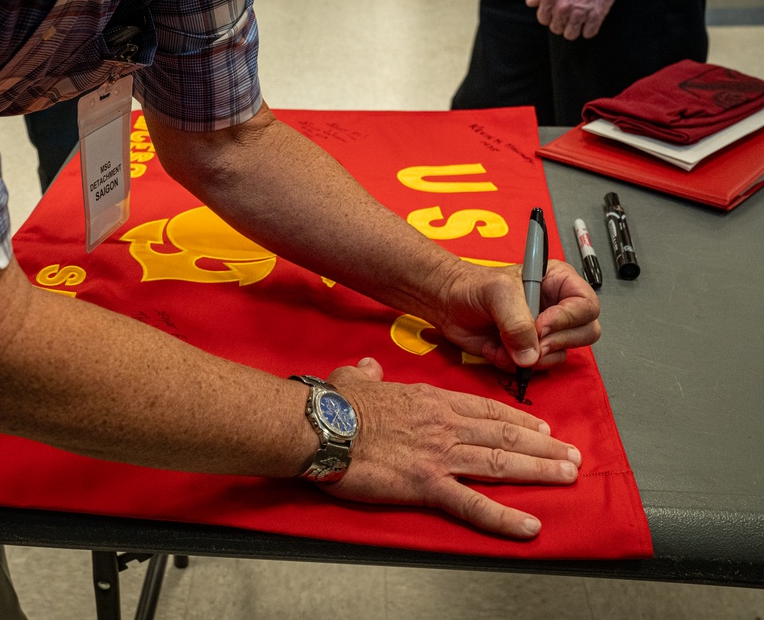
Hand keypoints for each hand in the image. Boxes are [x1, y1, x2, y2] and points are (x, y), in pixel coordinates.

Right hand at [321, 359, 581, 537]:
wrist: (321, 424)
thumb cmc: (335, 403)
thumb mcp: (355, 378)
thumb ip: (368, 373)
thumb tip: (367, 366)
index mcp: (431, 400)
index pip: (485, 409)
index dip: (518, 418)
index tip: (541, 427)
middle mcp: (445, 425)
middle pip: (504, 435)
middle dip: (543, 446)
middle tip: (571, 455)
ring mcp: (440, 455)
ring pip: (501, 463)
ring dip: (539, 470)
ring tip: (568, 477)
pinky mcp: (427, 484)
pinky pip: (473, 504)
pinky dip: (504, 517)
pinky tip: (530, 525)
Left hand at [426, 259, 599, 371]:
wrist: (447, 304)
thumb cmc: (472, 287)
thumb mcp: (498, 293)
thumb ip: (517, 321)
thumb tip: (532, 354)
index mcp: (558, 282)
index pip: (587, 305)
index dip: (567, 319)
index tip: (541, 325)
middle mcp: (557, 308)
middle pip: (585, 333)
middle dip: (555, 342)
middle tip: (530, 341)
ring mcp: (544, 332)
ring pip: (560, 355)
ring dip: (531, 356)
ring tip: (503, 342)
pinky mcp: (528, 351)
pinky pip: (534, 368)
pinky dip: (512, 364)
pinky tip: (494, 348)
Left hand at [525, 0, 628, 39]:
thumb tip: (530, 3)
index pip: (543, 20)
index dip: (550, 17)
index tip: (558, 13)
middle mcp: (562, 7)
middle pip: (556, 29)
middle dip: (563, 23)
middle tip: (571, 15)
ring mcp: (579, 12)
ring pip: (571, 35)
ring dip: (575, 29)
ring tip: (581, 20)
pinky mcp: (596, 15)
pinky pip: (589, 34)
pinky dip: (590, 29)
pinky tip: (592, 20)